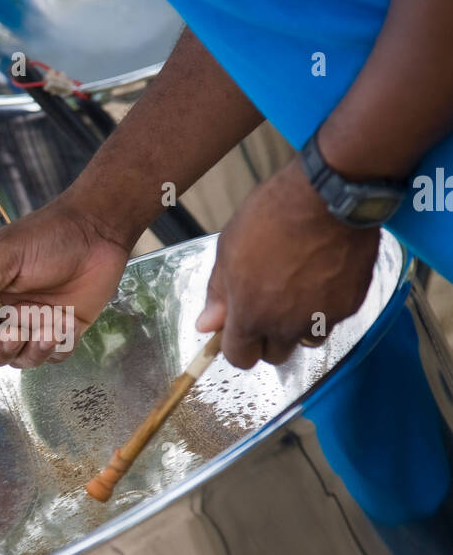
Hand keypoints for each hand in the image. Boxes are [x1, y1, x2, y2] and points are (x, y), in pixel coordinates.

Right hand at [0, 196, 131, 366]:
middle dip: (2, 349)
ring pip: (25, 359)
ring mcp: (39, 324)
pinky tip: (65, 321)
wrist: (96, 229)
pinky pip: (56, 355)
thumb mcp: (5, 255)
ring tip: (46, 325)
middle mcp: (11, 315)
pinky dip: (59, 345)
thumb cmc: (47, 235)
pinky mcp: (67, 330)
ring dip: (32, 349)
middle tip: (14, 330)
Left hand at [196, 158, 378, 367]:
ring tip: (299, 288)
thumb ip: (219, 293)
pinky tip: (322, 275)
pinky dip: (326, 305)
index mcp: (251, 315)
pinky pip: (332, 318)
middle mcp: (287, 326)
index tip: (238, 327)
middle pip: (274, 355)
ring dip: (299, 325)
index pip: (240, 358)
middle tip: (269, 303)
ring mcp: (321, 318)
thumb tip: (206, 325)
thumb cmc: (273, 216)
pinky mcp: (349, 306)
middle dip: (268, 337)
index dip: (237, 344)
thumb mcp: (229, 248)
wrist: (329, 196)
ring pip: (306, 339)